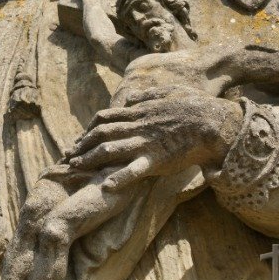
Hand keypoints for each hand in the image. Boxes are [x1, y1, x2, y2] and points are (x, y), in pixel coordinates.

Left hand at [66, 86, 242, 185]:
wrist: (212, 122)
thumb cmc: (193, 106)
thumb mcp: (167, 92)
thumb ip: (145, 95)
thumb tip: (129, 97)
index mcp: (138, 112)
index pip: (105, 119)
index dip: (88, 129)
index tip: (79, 139)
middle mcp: (137, 127)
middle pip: (100, 134)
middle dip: (81, 145)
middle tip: (67, 157)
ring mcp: (145, 143)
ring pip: (109, 150)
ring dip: (89, 160)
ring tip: (74, 168)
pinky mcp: (156, 160)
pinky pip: (133, 170)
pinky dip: (118, 178)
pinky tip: (105, 187)